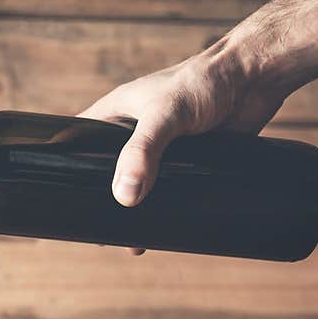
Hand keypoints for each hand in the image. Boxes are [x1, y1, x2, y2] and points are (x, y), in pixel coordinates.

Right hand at [79, 48, 285, 253]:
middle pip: (108, 172)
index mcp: (116, 113)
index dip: (67, 169)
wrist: (255, 77)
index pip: (78, 143)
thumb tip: (125, 198)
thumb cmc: (204, 81)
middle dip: (104, 202)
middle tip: (99, 234)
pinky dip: (166, 209)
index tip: (62, 199)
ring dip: (136, 212)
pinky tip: (165, 231)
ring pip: (140, 185)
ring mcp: (162, 148)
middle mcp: (134, 131)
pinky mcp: (189, 161)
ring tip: (132, 242)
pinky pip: (170, 190)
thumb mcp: (165, 116)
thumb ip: (143, 153)